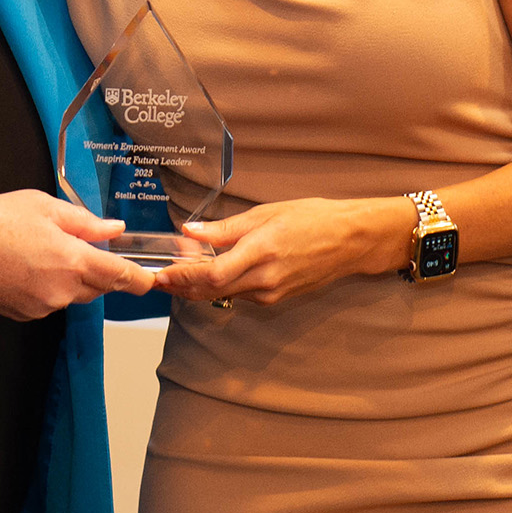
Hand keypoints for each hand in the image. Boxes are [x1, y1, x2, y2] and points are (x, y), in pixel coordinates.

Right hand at [0, 189, 155, 320]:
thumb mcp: (43, 206)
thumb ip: (84, 221)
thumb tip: (113, 229)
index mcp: (73, 260)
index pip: (123, 277)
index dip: (143, 279)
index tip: (153, 278)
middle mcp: (63, 290)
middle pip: (100, 287)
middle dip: (97, 270)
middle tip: (75, 246)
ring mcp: (43, 306)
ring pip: (74, 295)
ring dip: (70, 278)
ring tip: (40, 251)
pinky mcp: (25, 314)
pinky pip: (50, 302)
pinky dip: (47, 287)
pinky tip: (24, 267)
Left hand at [155, 197, 413, 306]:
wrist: (352, 241)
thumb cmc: (312, 218)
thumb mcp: (265, 214)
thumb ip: (225, 228)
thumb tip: (190, 232)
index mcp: (261, 252)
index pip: (211, 274)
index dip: (182, 276)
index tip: (161, 273)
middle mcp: (266, 279)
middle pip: (212, 290)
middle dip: (181, 286)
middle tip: (159, 278)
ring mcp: (273, 292)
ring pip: (224, 294)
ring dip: (198, 287)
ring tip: (177, 272)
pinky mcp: (278, 298)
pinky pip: (240, 295)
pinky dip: (220, 287)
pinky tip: (208, 274)